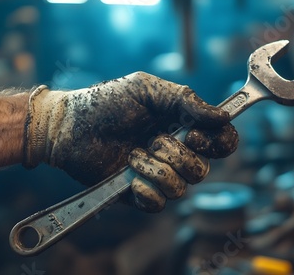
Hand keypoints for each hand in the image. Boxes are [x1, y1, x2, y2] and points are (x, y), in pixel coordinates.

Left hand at [23, 72, 237, 211]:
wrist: (69, 125)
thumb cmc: (106, 102)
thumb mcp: (147, 90)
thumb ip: (186, 100)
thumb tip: (223, 116)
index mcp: (182, 127)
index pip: (220, 142)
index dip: (219, 144)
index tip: (195, 135)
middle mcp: (174, 153)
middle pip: (203, 170)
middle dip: (179, 156)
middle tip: (155, 140)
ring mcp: (156, 175)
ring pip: (181, 188)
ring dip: (157, 170)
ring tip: (133, 154)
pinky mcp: (137, 194)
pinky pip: (158, 204)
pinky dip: (147, 190)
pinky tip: (129, 176)